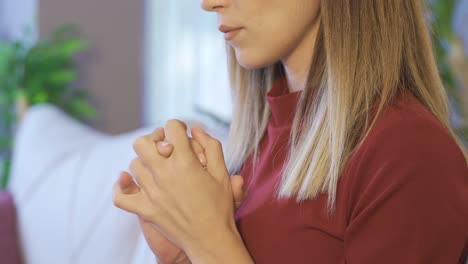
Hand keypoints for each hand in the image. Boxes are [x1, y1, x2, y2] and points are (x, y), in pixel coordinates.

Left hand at [115, 126, 247, 263]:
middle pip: (143, 142)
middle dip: (154, 139)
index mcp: (185, 162)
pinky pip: (120, 196)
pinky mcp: (145, 210)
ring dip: (144, 162)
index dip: (178, 126)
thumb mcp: (222, 173)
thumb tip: (196, 129)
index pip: (172, 128)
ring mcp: (152, 192)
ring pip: (133, 165)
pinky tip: (130, 184)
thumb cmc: (219, 206)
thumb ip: (211, 146)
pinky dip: (121, 189)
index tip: (182, 133)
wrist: (211, 239)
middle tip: (165, 147)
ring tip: (157, 169)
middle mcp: (165, 173)